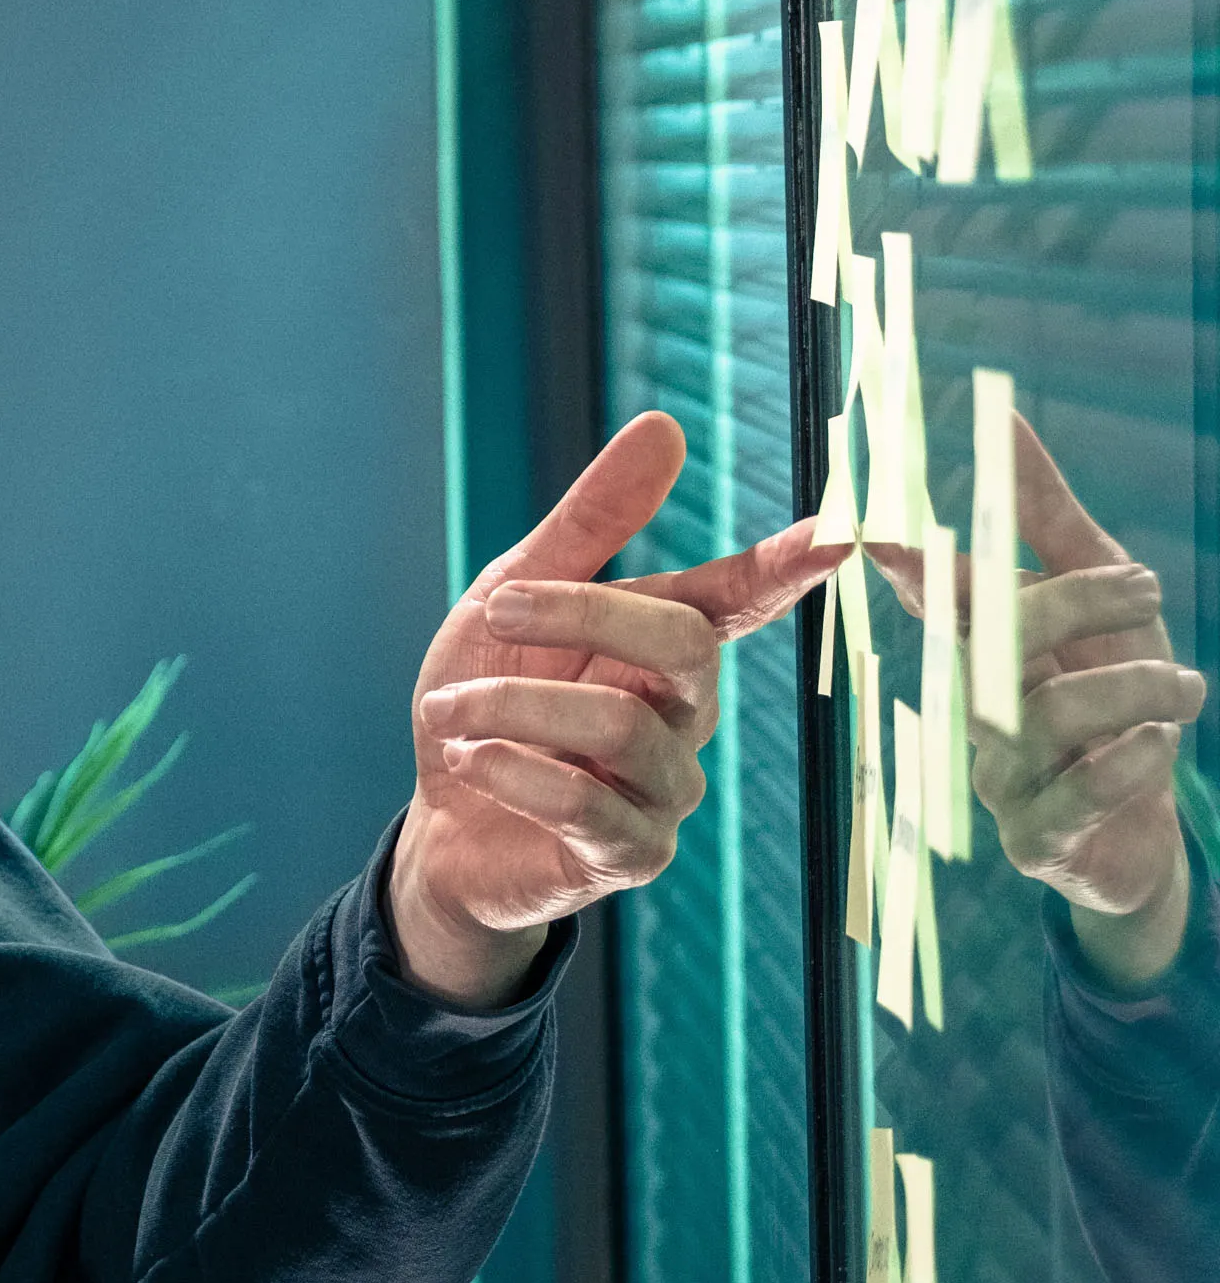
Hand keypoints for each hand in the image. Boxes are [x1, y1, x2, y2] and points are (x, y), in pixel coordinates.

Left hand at [394, 412, 847, 1005]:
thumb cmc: (484, 706)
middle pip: (684, 646)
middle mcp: (684, 716)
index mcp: (662, 647)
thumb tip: (665, 426)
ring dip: (514, 706)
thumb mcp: (509, 601)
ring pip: (623, 728)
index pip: (740, 599)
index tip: (840, 532)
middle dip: (580, 613)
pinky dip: (513, 769)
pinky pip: (587, 805)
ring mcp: (668, 790)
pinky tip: (468, 759)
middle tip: (496, 607)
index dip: (786, 567)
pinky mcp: (633, 855)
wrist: (441, 826)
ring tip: (447, 711)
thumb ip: (588, 523)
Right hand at [886, 412, 1201, 986]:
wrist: (1146, 827)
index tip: (885, 534)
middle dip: (1075, 601)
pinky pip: (1072, 797)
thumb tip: (1004, 419)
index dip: (908, 569)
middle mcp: (973, 709)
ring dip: (1134, 685)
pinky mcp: (1036, 840)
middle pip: (991, 645)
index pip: (934, 599)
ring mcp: (998, 779)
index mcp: (979, 646)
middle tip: (1150, 588)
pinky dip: (1129, 760)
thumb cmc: (1115, 697)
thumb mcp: (1099, 598)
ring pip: (1043, 716)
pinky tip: (1159, 744)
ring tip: (1185, 688)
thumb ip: (1045, 517)